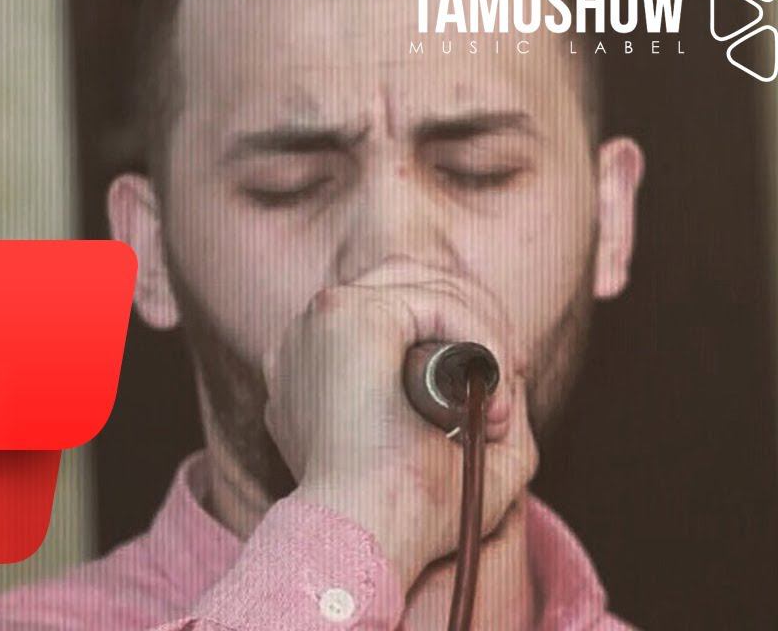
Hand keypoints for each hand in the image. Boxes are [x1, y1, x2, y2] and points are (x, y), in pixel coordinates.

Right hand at [261, 262, 538, 588]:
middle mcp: (308, 338)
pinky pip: (431, 298)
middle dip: (474, 321)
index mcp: (314, 368)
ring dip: (480, 324)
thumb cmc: (400, 519)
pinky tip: (496, 373)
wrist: (364, 536)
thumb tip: (513, 380)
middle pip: (406, 286)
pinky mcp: (348, 316)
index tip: (498, 382)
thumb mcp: (456, 467)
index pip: (389, 314)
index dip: (453, 334)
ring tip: (506, 380)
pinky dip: (478, 329)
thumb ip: (487, 424)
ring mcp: (320, 322)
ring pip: (423, 285)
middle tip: (514, 372)